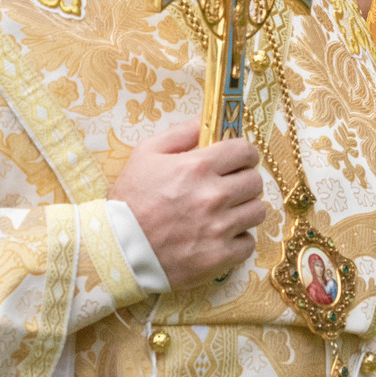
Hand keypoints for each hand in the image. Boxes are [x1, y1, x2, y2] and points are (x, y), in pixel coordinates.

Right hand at [108, 120, 266, 290]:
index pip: (246, 151)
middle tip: (229, 186)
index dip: (244, 153)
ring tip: (227, 211)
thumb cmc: (130, 199)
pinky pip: (249, 243)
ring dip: (245, 209)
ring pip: (257, 211)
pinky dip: (239, 239)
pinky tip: (221, 235)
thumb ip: (181, 132)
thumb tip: (207, 120)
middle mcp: (213, 196)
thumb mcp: (147, 153)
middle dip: (244, 180)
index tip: (238, 160)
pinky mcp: (219, 257)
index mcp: (198, 167)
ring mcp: (218, 228)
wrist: (118, 250)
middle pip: (255, 181)